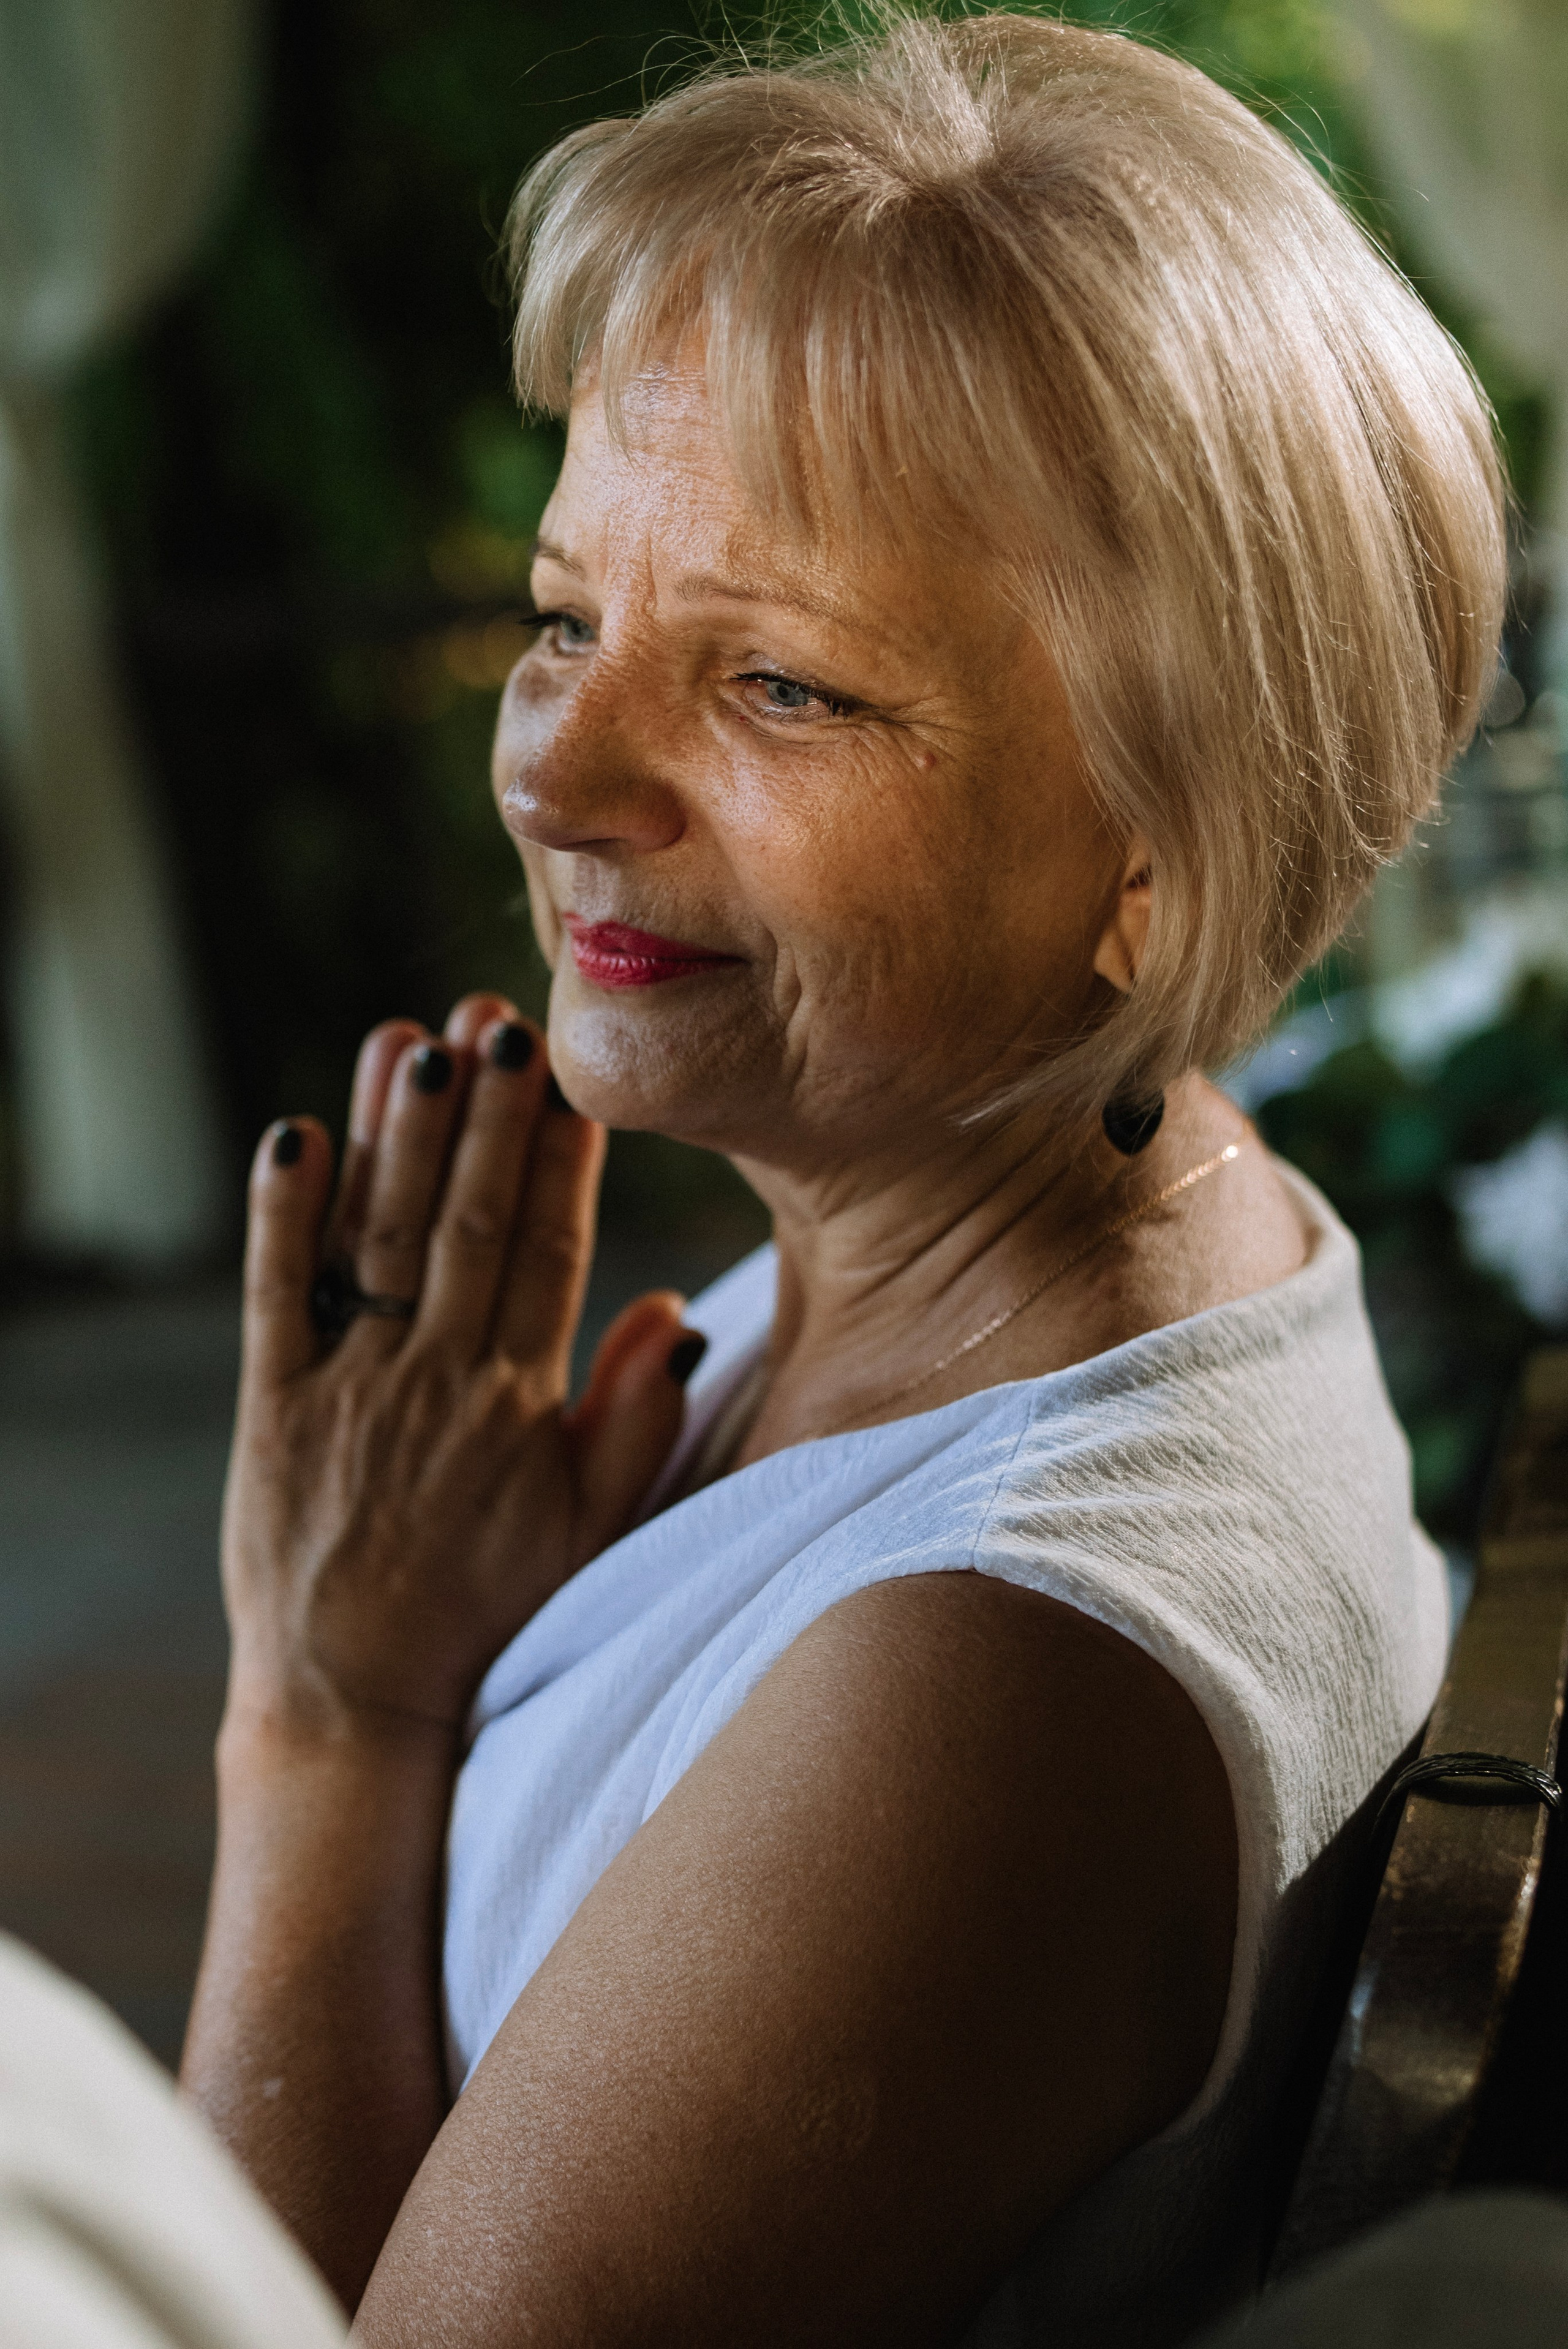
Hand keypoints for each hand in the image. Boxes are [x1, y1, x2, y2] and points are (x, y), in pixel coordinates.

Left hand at [221, 994, 698, 1737]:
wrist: (358, 1693)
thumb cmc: (487, 1601)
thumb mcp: (590, 1525)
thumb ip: (635, 1419)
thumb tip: (678, 1316)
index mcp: (518, 1402)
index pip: (549, 1250)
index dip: (560, 1156)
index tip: (571, 1075)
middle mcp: (436, 1383)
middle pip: (465, 1222)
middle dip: (482, 1114)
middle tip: (496, 1017)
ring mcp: (350, 1392)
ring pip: (377, 1241)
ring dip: (395, 1136)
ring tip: (412, 1038)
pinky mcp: (272, 1410)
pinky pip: (276, 1299)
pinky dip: (283, 1217)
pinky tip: (295, 1135)